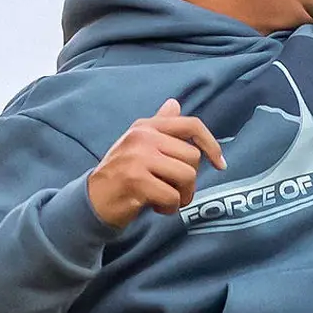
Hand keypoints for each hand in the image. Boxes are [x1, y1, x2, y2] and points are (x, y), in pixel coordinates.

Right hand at [85, 99, 226, 228]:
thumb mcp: (138, 144)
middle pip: (193, 157)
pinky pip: (173, 197)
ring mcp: (138, 158)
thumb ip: (159, 125)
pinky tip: (155, 207)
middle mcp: (142, 137)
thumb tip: (175, 103)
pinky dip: (169, 208)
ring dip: (182, 196)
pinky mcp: (136, 181)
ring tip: (165, 199)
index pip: (191, 125)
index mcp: (146, 126)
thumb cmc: (120, 173)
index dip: (212, 144)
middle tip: (173, 190)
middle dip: (189, 181)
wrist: (92, 200)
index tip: (220, 164)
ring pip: (187, 177)